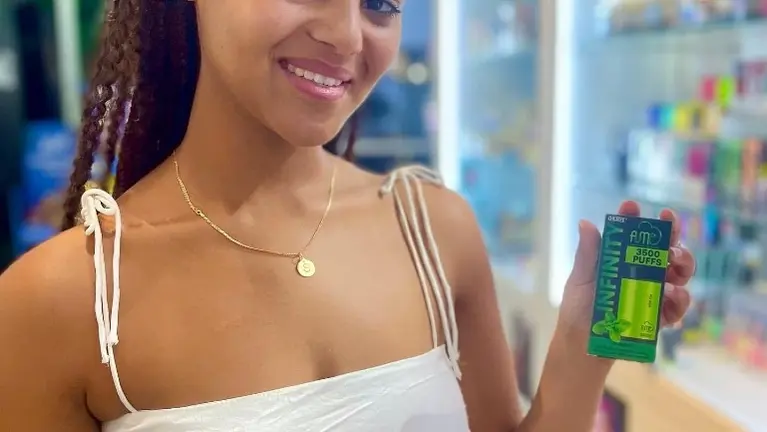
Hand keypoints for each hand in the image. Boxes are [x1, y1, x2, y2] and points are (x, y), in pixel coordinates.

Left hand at [554, 201, 694, 365]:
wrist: (582, 347)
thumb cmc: (579, 309)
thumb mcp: (580, 280)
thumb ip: (588, 255)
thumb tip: (585, 222)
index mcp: (621, 257)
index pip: (633, 232)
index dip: (636, 217)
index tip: (632, 206)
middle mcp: (642, 270)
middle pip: (666, 247)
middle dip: (672, 238)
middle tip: (667, 242)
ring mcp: (654, 291)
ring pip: (681, 271)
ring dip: (682, 266)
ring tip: (671, 269)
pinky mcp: (661, 315)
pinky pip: (679, 304)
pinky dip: (680, 299)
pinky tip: (671, 296)